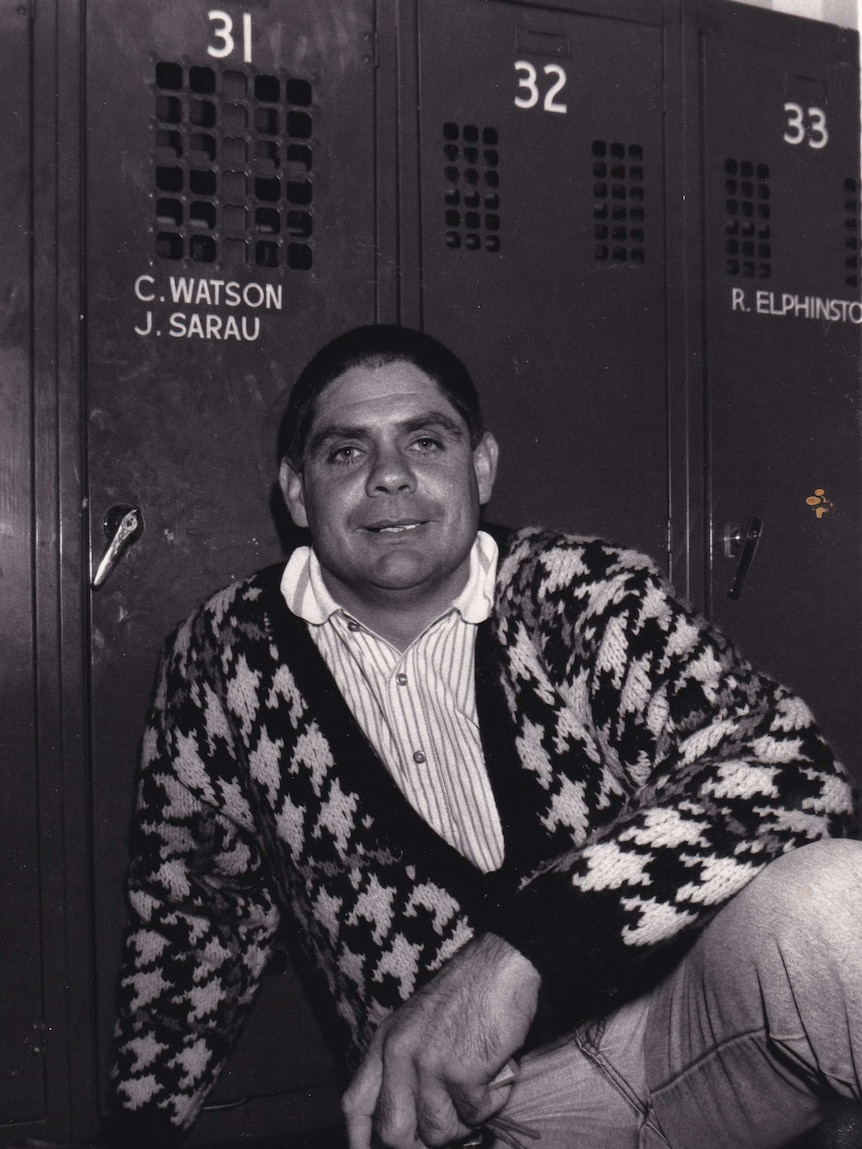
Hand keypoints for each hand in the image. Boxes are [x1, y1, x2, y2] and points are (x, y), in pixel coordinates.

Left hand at [342, 932, 539, 1148]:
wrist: (501, 965)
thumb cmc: (466, 994)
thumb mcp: (417, 1024)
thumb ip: (404, 1068)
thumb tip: (411, 1129)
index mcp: (386, 1042)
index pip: (356, 1104)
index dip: (359, 1142)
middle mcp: (399, 1054)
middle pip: (394, 1134)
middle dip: (423, 1142)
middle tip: (451, 1124)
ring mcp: (428, 1065)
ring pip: (439, 1133)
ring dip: (465, 1120)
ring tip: (479, 1084)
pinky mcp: (462, 1073)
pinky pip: (476, 1116)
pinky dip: (492, 1102)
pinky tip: (496, 1071)